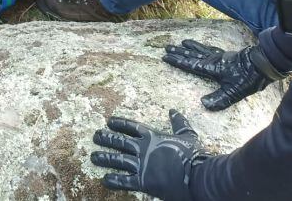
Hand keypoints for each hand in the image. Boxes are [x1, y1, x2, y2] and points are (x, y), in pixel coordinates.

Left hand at [91, 110, 210, 200]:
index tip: (108, 122)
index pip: (131, 127)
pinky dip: (113, 181)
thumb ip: (179, 123)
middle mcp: (143, 149)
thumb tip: (173, 110)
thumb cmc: (195, 156)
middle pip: (118, 141)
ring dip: (103, 158)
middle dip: (105, 138)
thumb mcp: (188, 136)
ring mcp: (141, 165)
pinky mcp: (143, 182)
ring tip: (93, 157)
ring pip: (116, 160)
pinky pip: (123, 181)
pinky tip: (104, 179)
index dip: (119, 124)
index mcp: (153, 137)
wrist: (199, 176)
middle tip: (95, 136)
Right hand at [163, 40, 285, 110]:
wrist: (264, 63)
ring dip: (190, 47)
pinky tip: (202, 47)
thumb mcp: (234, 92)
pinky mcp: (227, 55)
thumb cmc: (249, 78)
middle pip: (192, 55)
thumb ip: (219, 99)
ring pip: (201, 50)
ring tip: (181, 42)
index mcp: (211, 68)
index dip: (177, 61)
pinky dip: (203, 47)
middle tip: (167, 47)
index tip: (165, 57)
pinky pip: (210, 49)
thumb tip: (203, 104)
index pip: (190, 64)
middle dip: (179, 52)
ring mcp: (220, 56)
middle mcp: (213, 60)